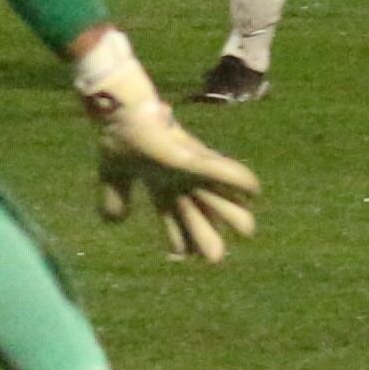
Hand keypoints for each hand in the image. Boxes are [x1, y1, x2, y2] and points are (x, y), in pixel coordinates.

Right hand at [77, 31, 261, 262]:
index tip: (181, 256)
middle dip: (204, 234)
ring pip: (214, 195)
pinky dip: (237, 179)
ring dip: (230, 213)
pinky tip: (255, 189)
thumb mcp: (113, 175)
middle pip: (195, 211)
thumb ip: (114, 196)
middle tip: (215, 259)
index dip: (175, 235)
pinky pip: (220, 169)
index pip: (171, 214)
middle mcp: (178, 177)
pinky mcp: (192, 156)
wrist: (120, 111)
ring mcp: (188, 166)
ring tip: (248, 232)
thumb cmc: (120, 135)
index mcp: (160, 182)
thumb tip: (113, 222)